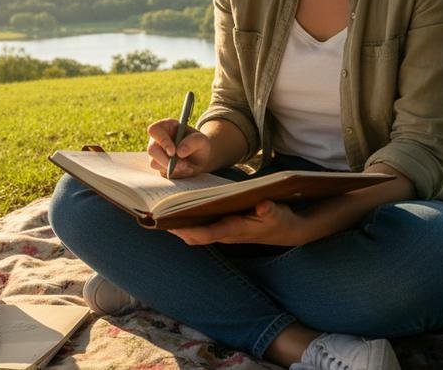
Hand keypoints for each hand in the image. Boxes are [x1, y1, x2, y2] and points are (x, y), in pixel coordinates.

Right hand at [146, 118, 214, 177]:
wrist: (201, 158)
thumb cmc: (200, 145)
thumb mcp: (202, 140)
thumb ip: (193, 142)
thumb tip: (179, 152)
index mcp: (166, 126)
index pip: (154, 130)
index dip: (162, 141)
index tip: (173, 152)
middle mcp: (158, 139)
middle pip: (152, 150)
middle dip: (166, 160)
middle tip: (182, 165)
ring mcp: (156, 153)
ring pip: (154, 163)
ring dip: (172, 168)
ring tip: (188, 166)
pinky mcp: (159, 165)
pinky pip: (161, 172)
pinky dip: (174, 173)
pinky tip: (185, 169)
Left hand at [168, 200, 311, 245]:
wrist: (287, 230)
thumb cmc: (281, 220)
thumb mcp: (279, 214)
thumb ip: (271, 211)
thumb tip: (264, 206)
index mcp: (236, 230)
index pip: (206, 234)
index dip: (188, 230)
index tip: (170, 224)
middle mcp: (226, 234)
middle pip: (194, 236)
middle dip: (175, 229)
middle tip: (156, 215)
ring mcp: (225, 232)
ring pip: (196, 232)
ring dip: (179, 225)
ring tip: (161, 210)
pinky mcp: (225, 226)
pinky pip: (202, 227)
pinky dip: (189, 220)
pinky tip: (180, 207)